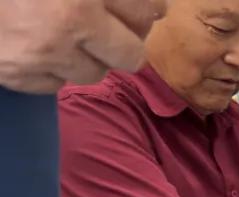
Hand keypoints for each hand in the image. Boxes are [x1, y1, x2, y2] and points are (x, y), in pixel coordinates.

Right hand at [0, 0, 165, 92]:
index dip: (146, 10)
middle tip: (104, 29)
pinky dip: (50, 70)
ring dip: (85, 58)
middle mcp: (70, 18)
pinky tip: (30, 46)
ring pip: (95, 73)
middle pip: (132, 52)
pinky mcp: (19, 73)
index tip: (139, 10)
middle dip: (122, 42)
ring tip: (59, 35)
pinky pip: (57, 84)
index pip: (149, 7)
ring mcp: (45, 50)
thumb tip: (154, 8)